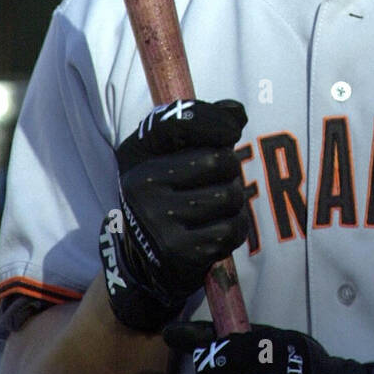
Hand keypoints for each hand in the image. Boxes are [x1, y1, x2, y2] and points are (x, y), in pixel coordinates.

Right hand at [99, 98, 249, 331]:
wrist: (146, 261)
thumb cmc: (166, 197)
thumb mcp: (169, 157)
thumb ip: (200, 128)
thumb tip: (237, 111)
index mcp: (136, 158)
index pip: (179, 123)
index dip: (215, 122)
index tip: (230, 133)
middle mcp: (142, 188)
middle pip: (219, 161)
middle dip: (231, 169)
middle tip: (221, 180)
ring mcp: (159, 223)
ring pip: (230, 196)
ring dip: (236, 201)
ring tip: (221, 206)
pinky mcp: (180, 253)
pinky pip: (232, 229)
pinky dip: (236, 228)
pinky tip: (219, 229)